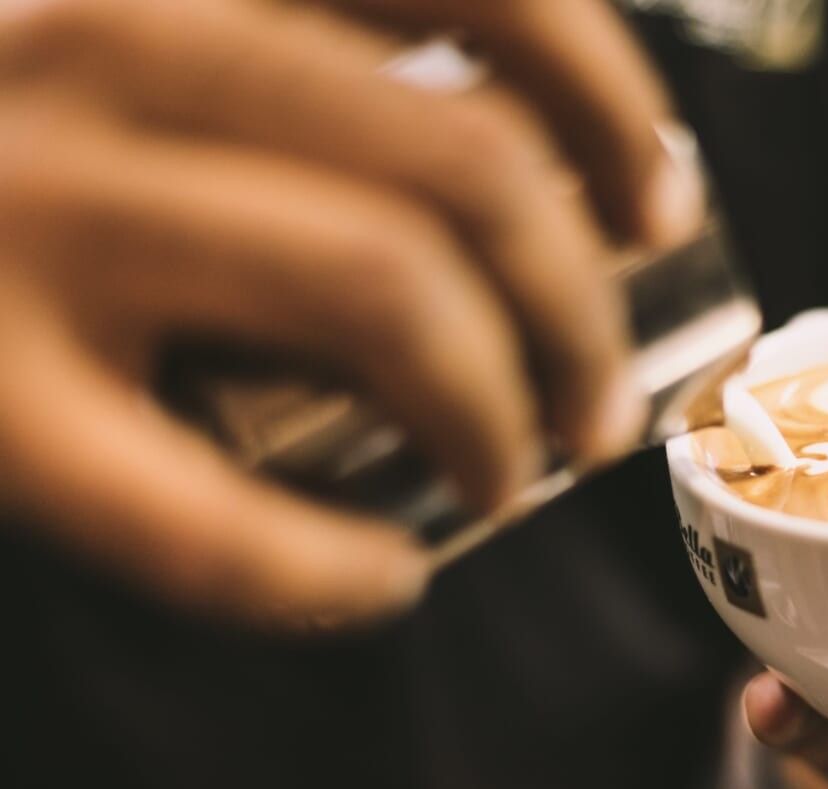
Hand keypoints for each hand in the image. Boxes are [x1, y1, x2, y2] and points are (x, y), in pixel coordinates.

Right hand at [0, 0, 699, 629]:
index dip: (607, 93)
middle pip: (465, 164)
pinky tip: (376, 584)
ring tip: (519, 468)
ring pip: (381, 292)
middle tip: (601, 394)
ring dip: (500, 408)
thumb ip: (280, 46)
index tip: (655, 195)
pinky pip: (193, 513)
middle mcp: (95, 35)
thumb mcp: (123, 19)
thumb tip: (514, 142)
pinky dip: (320, 569)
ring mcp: (17, 205)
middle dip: (581, 304)